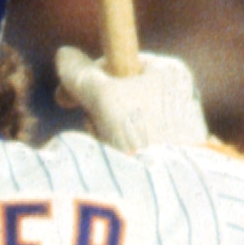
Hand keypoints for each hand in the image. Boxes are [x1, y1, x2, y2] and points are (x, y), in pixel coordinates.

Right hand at [53, 45, 208, 150]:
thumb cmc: (141, 134)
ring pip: (123, 123)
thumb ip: (80, 74)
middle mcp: (178, 94)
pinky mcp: (173, 155)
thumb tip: (64, 55)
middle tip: (91, 129)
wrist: (174, 189)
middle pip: (119, 94)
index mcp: (169, 70)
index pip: (118, 62)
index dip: (88, 78)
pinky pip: (136, 146)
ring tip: (111, 151)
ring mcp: (178, 126)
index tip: (65, 99)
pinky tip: (123, 165)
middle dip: (97, 113)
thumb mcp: (102, 97)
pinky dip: (122, 153)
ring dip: (106, 135)